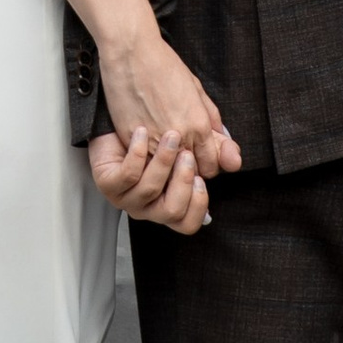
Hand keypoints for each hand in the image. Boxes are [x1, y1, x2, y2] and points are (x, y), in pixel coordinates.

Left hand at [89, 123, 210, 235]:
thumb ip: (217, 148)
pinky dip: (138, 152)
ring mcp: (126, 198)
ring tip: (170, 136)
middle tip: (186, 154)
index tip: (201, 178)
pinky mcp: (108, 183)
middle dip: (182, 181)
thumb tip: (234, 163)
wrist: (118, 118)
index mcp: (169, 204)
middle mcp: (148, 207)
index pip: (188, 224)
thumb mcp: (194, 136)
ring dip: (163, 161)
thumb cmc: (157, 132)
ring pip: (149, 191)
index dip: (197, 205)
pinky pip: (127, 175)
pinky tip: (143, 133)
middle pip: (172, 212)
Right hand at [93, 30, 240, 225]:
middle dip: (190, 168)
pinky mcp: (132, 139)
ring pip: (167, 174)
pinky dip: (147, 159)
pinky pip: (144, 164)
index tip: (199, 156)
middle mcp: (181, 137)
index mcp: (199, 124)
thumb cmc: (163, 64)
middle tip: (182, 154)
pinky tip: (146, 145)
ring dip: (167, 166)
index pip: (212, 166)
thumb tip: (220, 137)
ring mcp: (154, 141)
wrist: (131, 53)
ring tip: (163, 151)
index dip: (207, 164)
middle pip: (192, 173)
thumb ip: (210, 116)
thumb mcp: (196, 88)